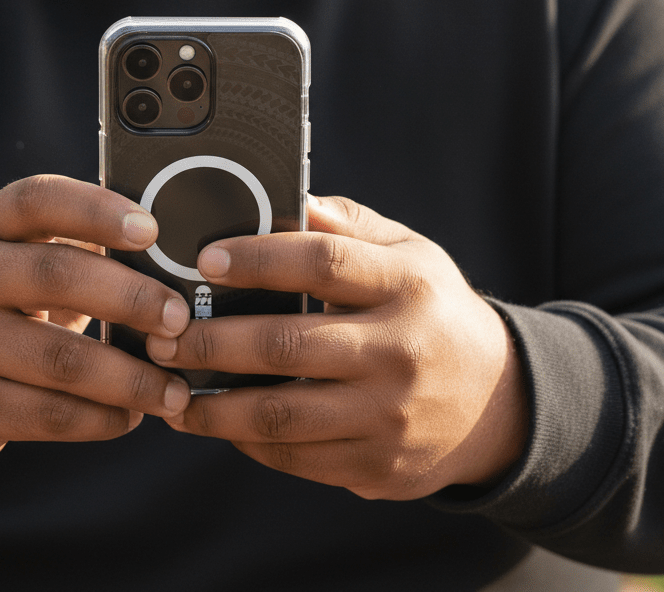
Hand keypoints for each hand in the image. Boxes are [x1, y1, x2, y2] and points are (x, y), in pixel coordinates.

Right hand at [0, 175, 191, 474]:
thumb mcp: (9, 253)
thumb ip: (71, 241)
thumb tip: (165, 254)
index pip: (36, 200)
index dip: (96, 210)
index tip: (150, 230)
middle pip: (54, 276)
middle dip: (129, 297)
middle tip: (178, 317)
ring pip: (58, 360)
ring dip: (129, 378)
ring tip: (173, 388)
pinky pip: (46, 415)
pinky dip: (100, 419)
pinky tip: (132, 415)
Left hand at [146, 195, 527, 499]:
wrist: (499, 402)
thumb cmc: (432, 310)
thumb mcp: (409, 253)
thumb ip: (348, 224)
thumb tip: (286, 198)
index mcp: (408, 284)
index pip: (323, 262)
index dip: (258, 259)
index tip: (205, 260)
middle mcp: (402, 351)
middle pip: (288, 345)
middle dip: (211, 341)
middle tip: (164, 335)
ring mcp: (392, 416)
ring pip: (282, 414)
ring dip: (214, 406)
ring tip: (170, 390)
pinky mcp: (381, 465)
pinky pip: (297, 457)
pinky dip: (248, 441)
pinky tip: (219, 423)